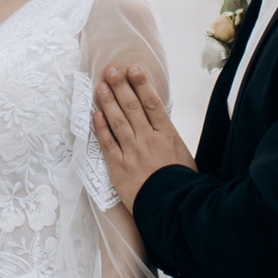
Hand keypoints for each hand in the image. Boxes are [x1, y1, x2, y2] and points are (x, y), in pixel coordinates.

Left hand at [92, 56, 192, 209]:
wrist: (173, 209)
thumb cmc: (182, 184)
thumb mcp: (182, 155)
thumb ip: (169, 137)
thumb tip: (160, 122)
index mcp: (168, 135)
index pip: (152, 103)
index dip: (142, 84)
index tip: (133, 68)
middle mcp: (149, 140)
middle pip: (132, 107)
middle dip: (121, 86)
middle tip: (111, 70)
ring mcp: (133, 153)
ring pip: (118, 121)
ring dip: (108, 101)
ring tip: (100, 86)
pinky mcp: (119, 167)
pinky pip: (107, 143)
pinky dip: (100, 128)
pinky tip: (94, 114)